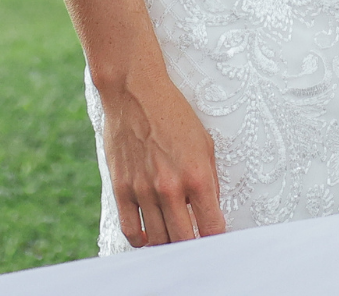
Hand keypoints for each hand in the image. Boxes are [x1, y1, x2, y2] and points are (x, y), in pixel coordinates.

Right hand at [95, 69, 226, 245]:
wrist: (135, 92)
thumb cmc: (175, 115)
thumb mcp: (205, 144)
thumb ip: (209, 182)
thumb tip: (210, 213)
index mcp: (196, 176)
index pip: (211, 228)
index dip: (217, 241)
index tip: (216, 241)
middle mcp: (170, 187)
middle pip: (184, 241)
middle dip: (193, 247)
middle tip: (196, 246)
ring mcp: (143, 190)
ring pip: (158, 240)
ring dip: (169, 245)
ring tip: (175, 240)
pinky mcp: (121, 188)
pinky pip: (131, 230)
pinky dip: (142, 241)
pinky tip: (150, 237)